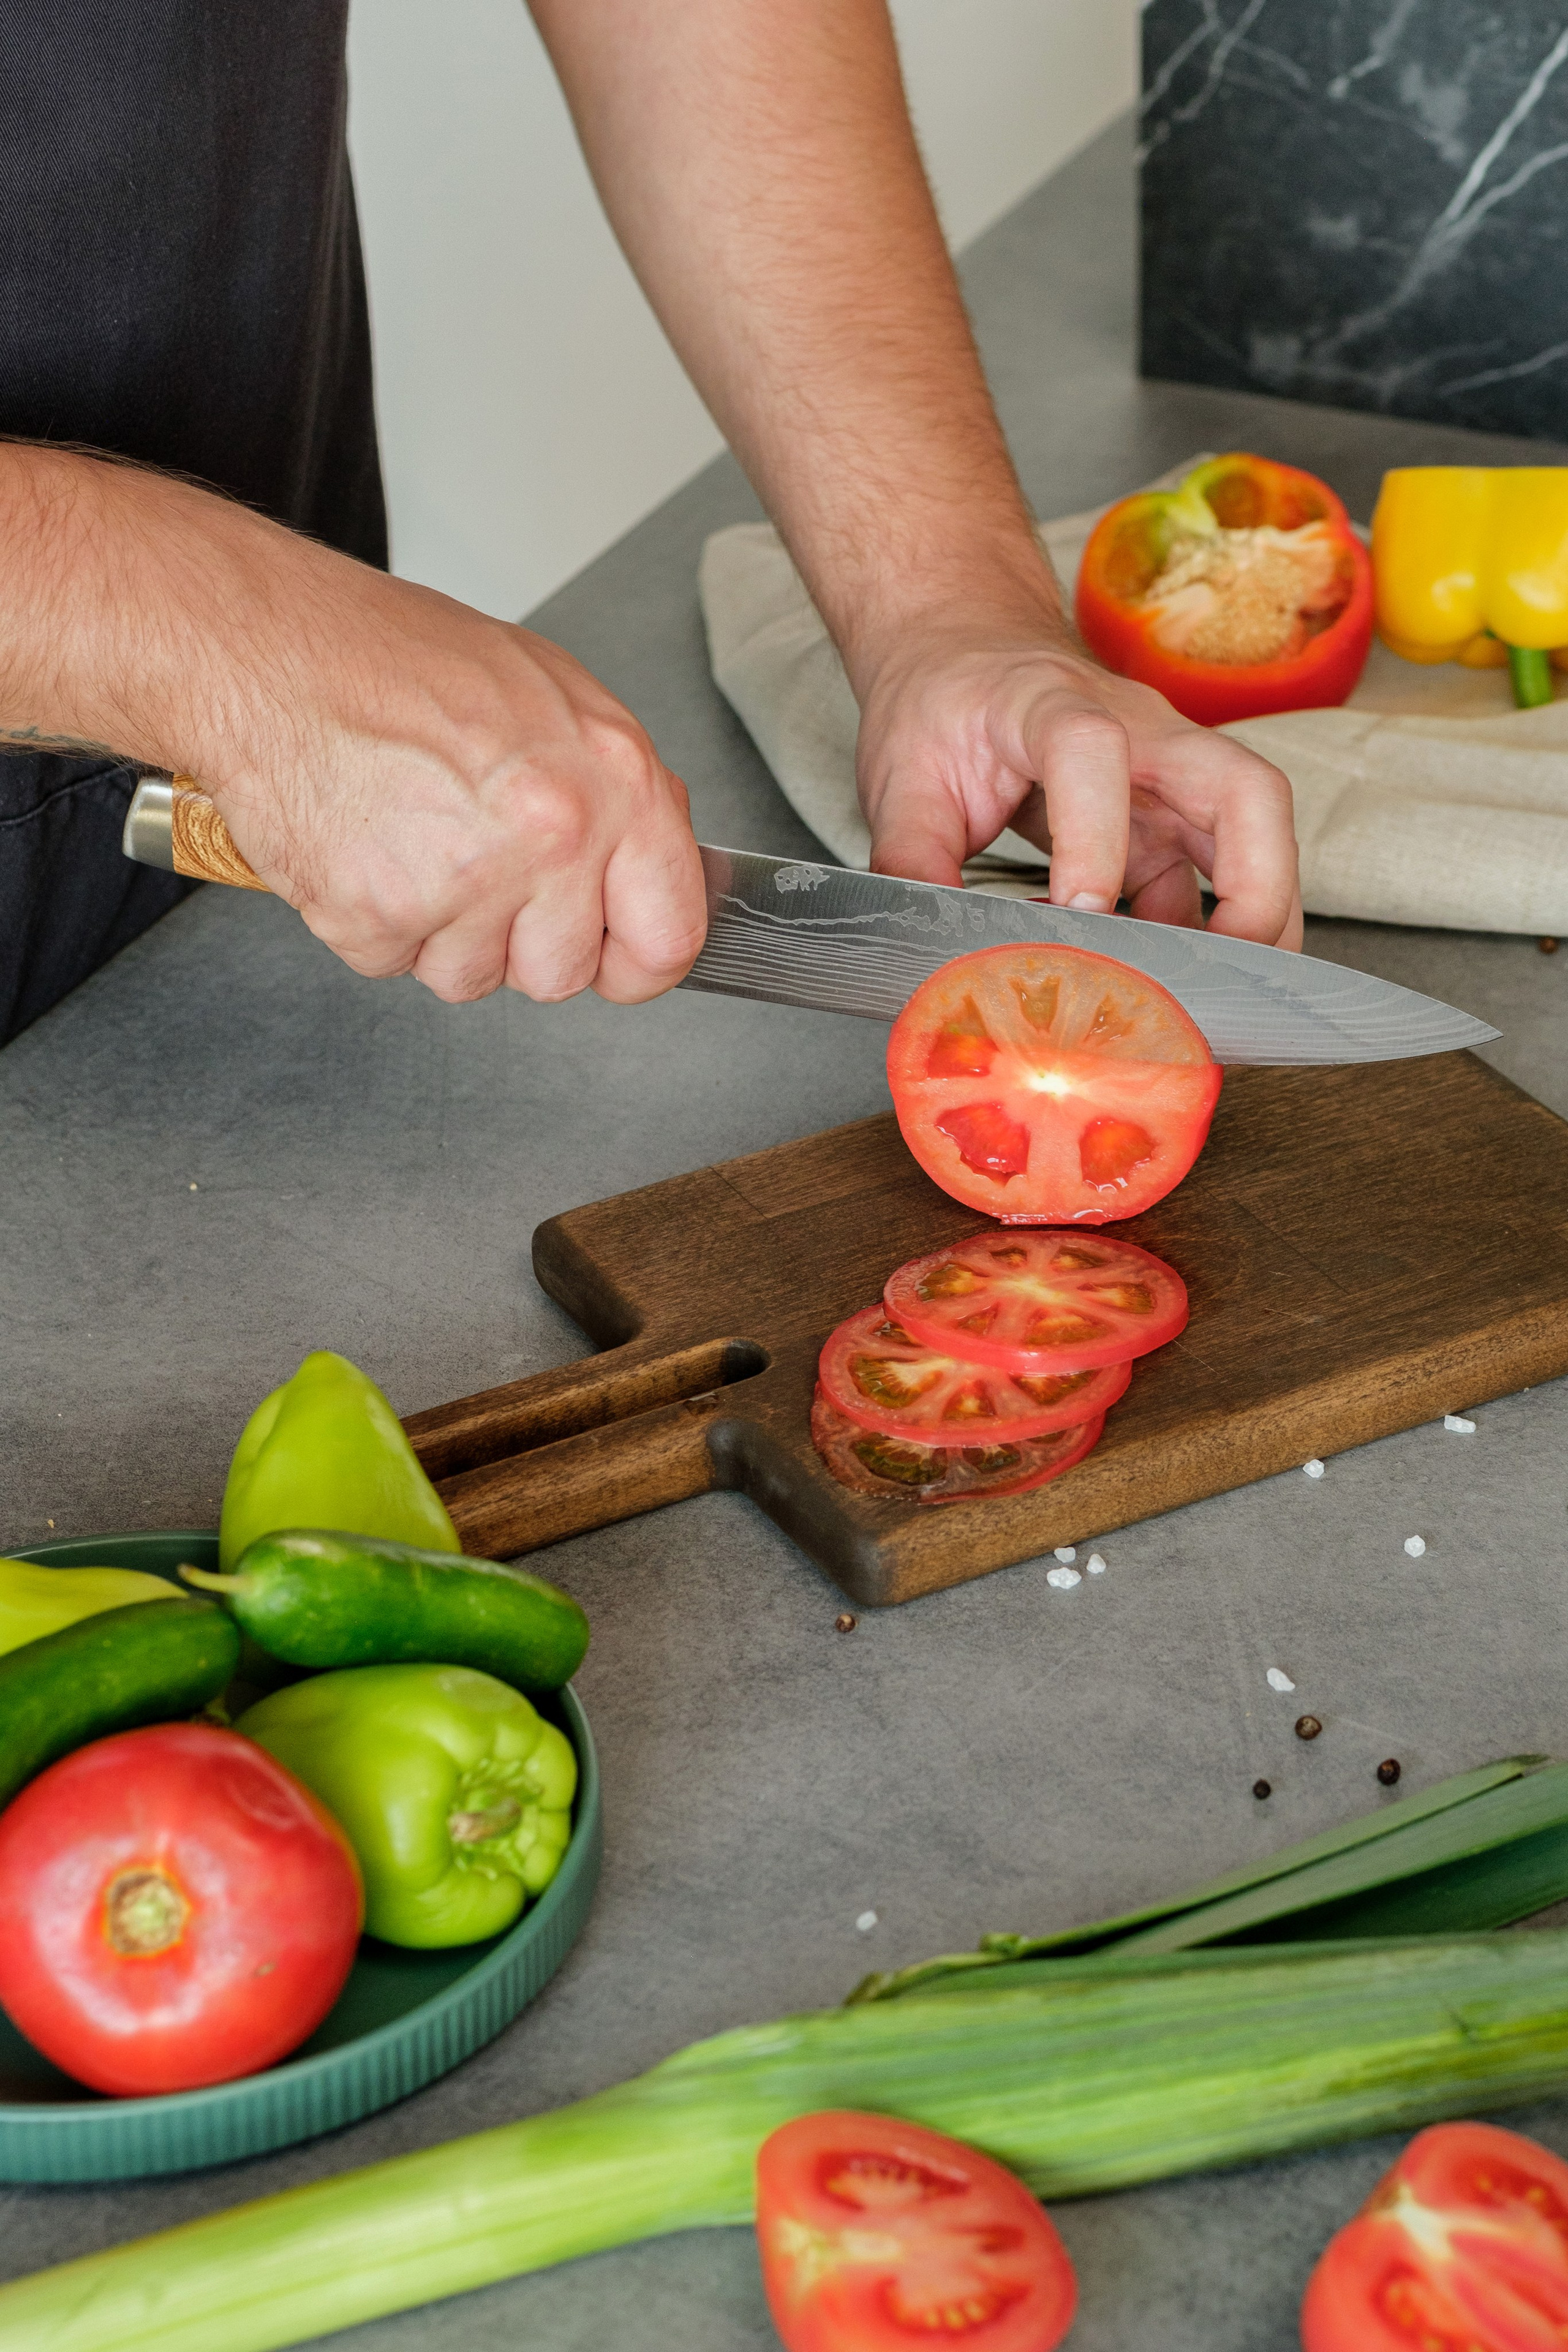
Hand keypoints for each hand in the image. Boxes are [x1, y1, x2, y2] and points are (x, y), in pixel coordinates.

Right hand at [0, 446, 705, 1007]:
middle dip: (520, 939)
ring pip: (474, 979)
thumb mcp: (550, 698)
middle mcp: (551, 837)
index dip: (637, 959)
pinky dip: (374, 920)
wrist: (269, 651)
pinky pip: (396, 965)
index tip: (614, 955)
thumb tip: (651, 869)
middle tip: (475, 861)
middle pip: (563, 973)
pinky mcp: (378, 916)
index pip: (670, 934)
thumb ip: (614, 794)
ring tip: (412, 838)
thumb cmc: (397, 661)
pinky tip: (365, 847)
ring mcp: (465, 883)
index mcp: (612, 781)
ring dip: (442, 931)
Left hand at [854, 610, 1302, 950]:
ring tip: (1220, 995)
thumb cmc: (944, 705)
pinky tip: (1167, 985)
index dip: (1094, 836)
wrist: (970, 654)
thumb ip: (910, 860)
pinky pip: (1214, 876)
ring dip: (1259, 916)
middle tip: (1223, 970)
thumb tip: (928, 946)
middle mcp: (1137, 732)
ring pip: (1254, 832)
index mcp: (1048, 703)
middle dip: (1253, 888)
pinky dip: (1207, 934)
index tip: (1076, 914)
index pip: (1091, 750)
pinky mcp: (1168, 819)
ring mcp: (1166, 775)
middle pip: (1243, 789)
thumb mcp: (901, 780)